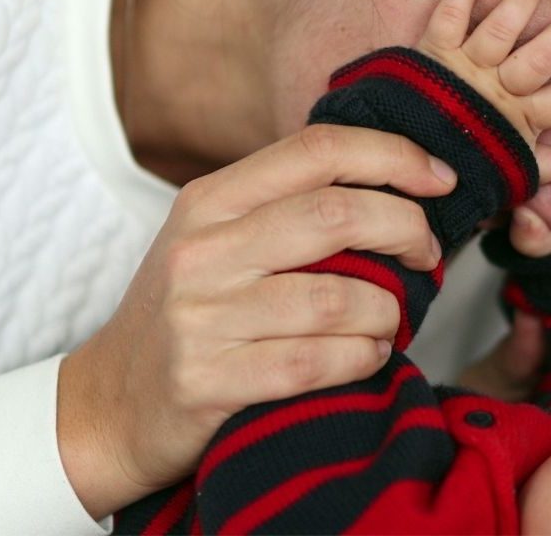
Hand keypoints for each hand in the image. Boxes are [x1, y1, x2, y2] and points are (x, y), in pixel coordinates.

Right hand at [57, 125, 457, 518]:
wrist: (110, 401)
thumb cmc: (191, 310)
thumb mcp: (218, 237)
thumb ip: (288, 205)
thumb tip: (398, 186)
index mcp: (211, 199)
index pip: (317, 150)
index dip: (394, 157)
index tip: (440, 179)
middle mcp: (202, 250)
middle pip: (337, 215)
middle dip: (407, 230)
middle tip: (429, 253)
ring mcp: (202, 317)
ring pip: (338, 298)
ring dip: (389, 310)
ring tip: (391, 319)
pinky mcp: (210, 382)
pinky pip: (318, 362)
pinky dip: (364, 357)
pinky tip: (368, 355)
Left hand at [415, 0, 550, 181]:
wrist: (407, 157)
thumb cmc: (467, 162)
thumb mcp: (512, 169)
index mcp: (519, 121)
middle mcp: (494, 92)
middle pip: (537, 60)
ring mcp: (464, 70)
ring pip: (499, 30)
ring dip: (520, 3)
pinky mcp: (434, 53)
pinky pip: (448, 17)